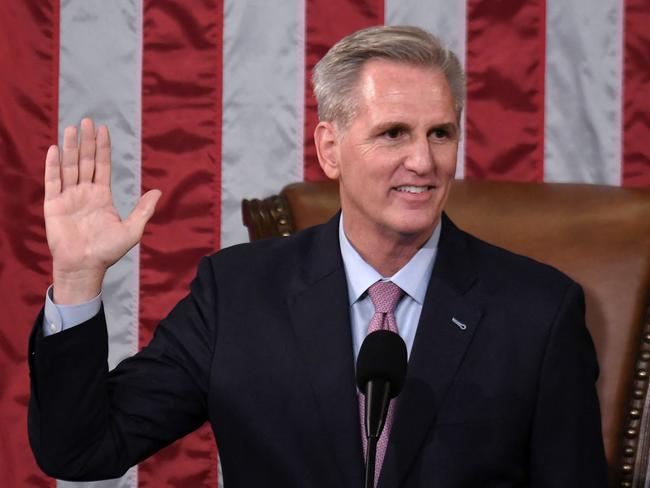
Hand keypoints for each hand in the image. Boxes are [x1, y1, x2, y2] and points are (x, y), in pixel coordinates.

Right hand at [44, 118, 160, 303]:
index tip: (103, 129)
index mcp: (102, 196)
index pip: (102, 166)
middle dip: (86, 141)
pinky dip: (53, 165)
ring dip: (70, 148)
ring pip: (69, 167)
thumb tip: (159, 191)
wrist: (85, 266)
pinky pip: (53, 181)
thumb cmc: (108, 251)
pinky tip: (55, 149)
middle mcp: (84, 193)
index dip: (102, 148)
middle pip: (85, 161)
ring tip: (71, 128)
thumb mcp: (132, 229)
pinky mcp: (53, 205)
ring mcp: (68, 197)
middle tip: (88, 121)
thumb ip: (144, 210)